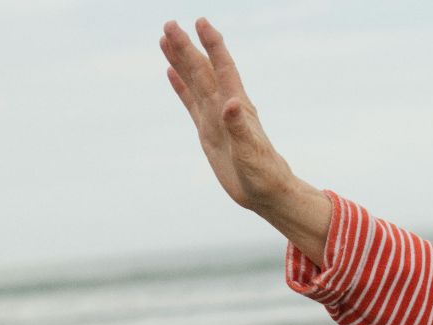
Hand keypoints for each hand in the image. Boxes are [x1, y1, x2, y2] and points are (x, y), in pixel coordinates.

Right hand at [160, 18, 329, 261]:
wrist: (267, 193)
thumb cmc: (265, 175)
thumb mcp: (252, 153)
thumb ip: (241, 127)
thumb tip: (231, 103)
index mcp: (238, 107)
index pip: (223, 69)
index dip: (213, 45)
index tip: (201, 22)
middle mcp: (225, 107)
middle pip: (202, 70)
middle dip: (187, 47)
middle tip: (169, 23)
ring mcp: (215, 118)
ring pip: (194, 82)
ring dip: (181, 60)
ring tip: (166, 38)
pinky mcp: (208, 131)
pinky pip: (190, 102)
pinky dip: (181, 86)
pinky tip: (171, 72)